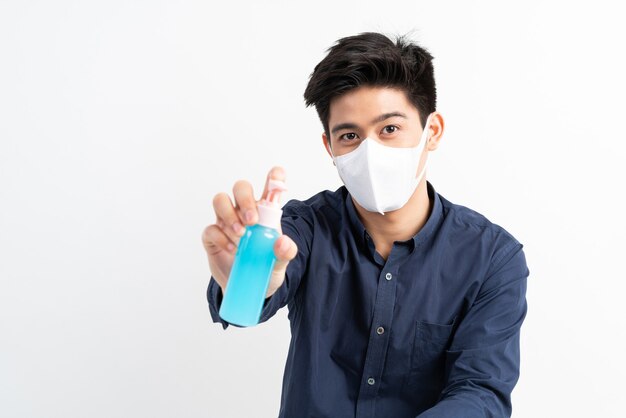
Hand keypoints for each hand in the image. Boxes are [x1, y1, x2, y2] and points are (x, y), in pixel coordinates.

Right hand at [201, 166, 297, 297]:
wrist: (247, 287)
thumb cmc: (264, 268)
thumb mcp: (279, 264)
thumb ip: (285, 253)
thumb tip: (282, 241)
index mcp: (264, 213)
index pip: (269, 188)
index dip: (274, 178)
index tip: (278, 174)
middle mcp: (244, 212)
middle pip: (240, 187)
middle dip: (245, 200)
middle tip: (252, 220)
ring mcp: (226, 222)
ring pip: (220, 200)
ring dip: (230, 215)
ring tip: (241, 234)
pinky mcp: (212, 237)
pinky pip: (211, 228)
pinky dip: (221, 237)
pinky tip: (232, 249)